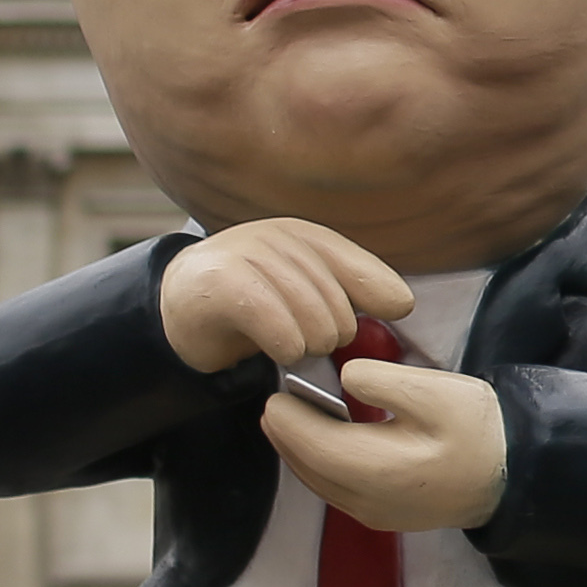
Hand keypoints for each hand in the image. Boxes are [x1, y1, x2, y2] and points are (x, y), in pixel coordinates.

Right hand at [159, 220, 412, 374]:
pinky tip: (280, 351)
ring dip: (307, 346)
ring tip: (291, 347)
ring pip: (313, 319)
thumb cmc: (253, 302)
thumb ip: (353, 290)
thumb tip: (404, 303)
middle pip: (337, 305)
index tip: (389, 315)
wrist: (182, 305)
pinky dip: (287, 347)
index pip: (359, 268)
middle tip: (308, 341)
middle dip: (331, 335)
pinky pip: (279, 327)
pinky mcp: (222, 283)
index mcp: (304, 235)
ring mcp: (247, 255)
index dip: (376, 295)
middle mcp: (278, 237)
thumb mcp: (306, 289)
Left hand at [266, 356, 508, 533]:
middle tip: (276, 402)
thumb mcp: (437, 392)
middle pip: (307, 467)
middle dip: (287, 435)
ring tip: (290, 419)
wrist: (515, 475)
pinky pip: (334, 490)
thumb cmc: (479, 430)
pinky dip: (318, 465)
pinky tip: (322, 442)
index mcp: (376, 469)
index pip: (311, 445)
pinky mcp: (382, 516)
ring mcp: (373, 514)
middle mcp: (366, 501)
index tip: (277, 391)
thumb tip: (344, 377)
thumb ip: (383, 382)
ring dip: (299, 451)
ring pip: (318, 482)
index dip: (288, 418)